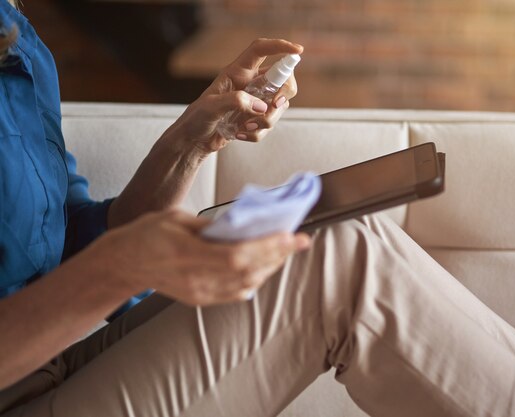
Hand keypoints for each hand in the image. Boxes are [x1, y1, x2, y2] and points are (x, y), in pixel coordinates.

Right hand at [86, 209, 310, 305]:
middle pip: (248, 271)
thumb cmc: (147, 235)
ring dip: (271, 266)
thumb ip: (210, 225)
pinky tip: (267, 265)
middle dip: (279, 255)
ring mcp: (199, 293)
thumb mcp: (176, 218)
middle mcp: (196, 279)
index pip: (238, 256)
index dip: (268, 248)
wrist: (124, 263)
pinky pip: (237, 293)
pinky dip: (256, 279)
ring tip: (286, 249)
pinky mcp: (201, 299)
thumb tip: (243, 224)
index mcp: (187, 254)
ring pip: (247, 284)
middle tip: (300, 240)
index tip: (290, 236)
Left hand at [162, 38, 303, 154]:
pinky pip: (270, 124)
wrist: (194, 140)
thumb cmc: (197, 119)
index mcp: (237, 72)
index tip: (297, 50)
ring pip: (279, 105)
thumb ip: (235, 101)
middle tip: (274, 105)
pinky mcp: (256, 118)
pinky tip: (240, 135)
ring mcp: (255, 101)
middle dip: (284, 93)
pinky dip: (258, 133)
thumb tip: (261, 106)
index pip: (261, 50)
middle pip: (282, 78)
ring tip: (243, 129)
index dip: (280, 46)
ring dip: (266, 121)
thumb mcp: (211, 107)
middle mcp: (250, 83)